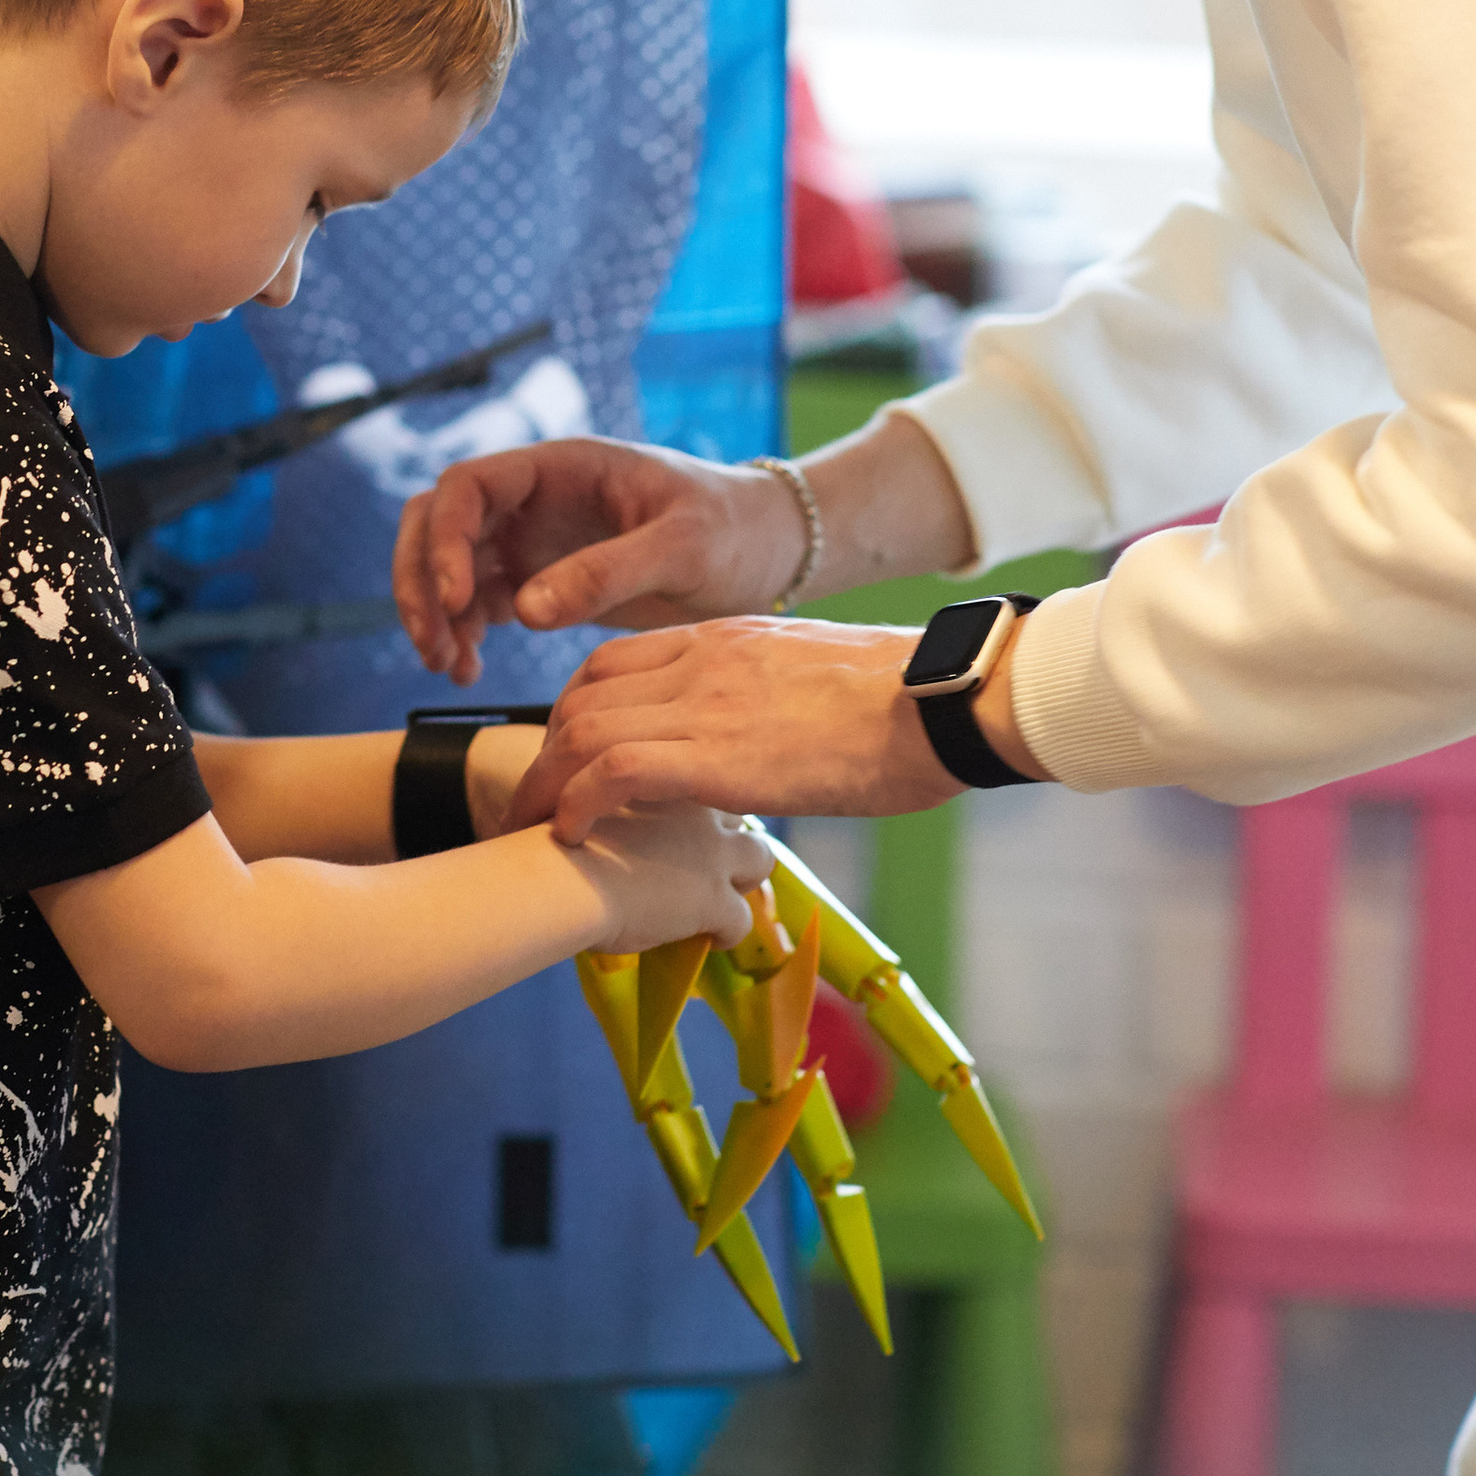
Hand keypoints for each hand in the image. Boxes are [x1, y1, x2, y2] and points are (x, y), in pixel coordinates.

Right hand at [394, 436, 813, 684]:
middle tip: (434, 642)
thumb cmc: (732, 530)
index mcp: (562, 467)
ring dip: (433, 613)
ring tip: (451, 667)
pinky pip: (474, 601)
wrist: (765, 553)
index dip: (445, 537)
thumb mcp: (683, 546)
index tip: (457, 596)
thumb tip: (526, 611)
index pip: (468, 485)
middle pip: (435, 521)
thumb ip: (608, 572)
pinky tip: (468, 670)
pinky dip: (459, 633)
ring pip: (445, 564)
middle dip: (419, 579)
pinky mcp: (537, 580)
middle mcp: (533, 498)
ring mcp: (530, 538)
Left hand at [510, 615, 968, 834]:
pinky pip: (616, 770)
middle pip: (582, 696)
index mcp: (722, 638)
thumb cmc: (904, 700)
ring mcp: (706, 703)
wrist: (944, 700)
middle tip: (531, 806)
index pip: (612, 663)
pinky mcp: (719, 754)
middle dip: (545, 753)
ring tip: (535, 831)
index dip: (575, 712)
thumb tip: (759, 742)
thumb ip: (762, 696)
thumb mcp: (811, 677)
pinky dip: (578, 804)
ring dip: (546, 786)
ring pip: (584, 730)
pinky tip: (573, 837)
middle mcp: (700, 660)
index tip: (567, 758)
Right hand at [575, 799, 774, 953]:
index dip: (693, 805)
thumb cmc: (548, 837)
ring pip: (760, 859)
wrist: (555, 872)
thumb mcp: (575, 804)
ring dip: (743, 878)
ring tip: (715, 897)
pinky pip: (740, 920)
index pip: (701, 782)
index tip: (674, 827)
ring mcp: (712, 856)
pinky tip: (710, 940)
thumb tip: (590, 826)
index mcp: (665, 780)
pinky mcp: (713, 900)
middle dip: (728, 834)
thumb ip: (599, 809)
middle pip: (739, 814)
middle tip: (700, 859)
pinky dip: (728, 931)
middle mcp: (697, 811)